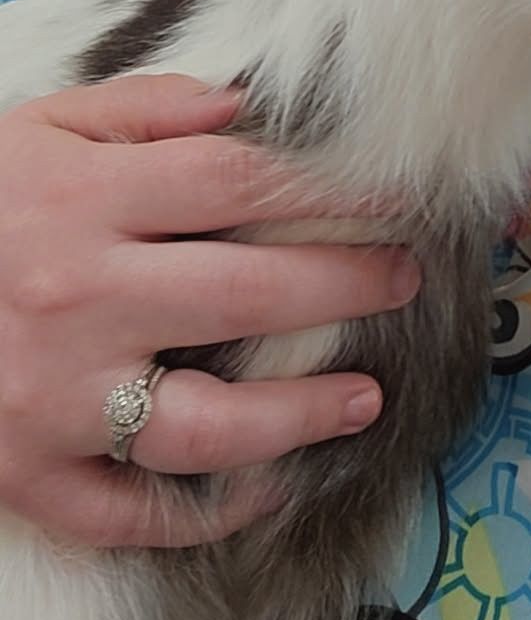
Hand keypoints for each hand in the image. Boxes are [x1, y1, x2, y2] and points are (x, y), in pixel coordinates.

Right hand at [0, 74, 419, 548]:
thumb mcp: (38, 129)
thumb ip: (144, 111)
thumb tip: (245, 106)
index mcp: (84, 201)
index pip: (239, 183)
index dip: (335, 186)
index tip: (401, 193)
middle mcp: (77, 300)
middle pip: (246, 292)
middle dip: (346, 283)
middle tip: (404, 278)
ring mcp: (55, 399)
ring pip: (205, 423)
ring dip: (301, 415)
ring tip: (367, 397)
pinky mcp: (31, 476)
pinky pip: (133, 513)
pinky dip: (207, 510)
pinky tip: (269, 486)